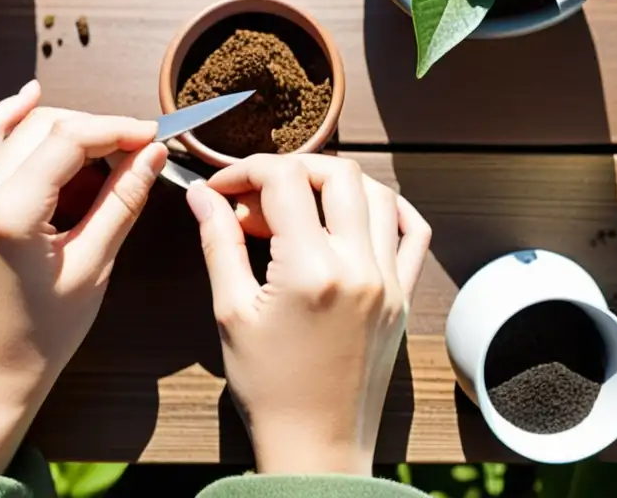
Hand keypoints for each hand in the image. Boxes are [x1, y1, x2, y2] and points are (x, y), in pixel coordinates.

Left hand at [0, 81, 167, 472]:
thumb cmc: (43, 334)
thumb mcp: (93, 267)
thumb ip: (122, 201)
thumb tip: (152, 153)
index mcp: (10, 213)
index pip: (68, 138)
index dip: (117, 128)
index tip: (154, 136)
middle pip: (43, 125)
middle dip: (95, 126)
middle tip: (137, 146)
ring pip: (13, 126)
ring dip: (62, 123)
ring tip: (104, 143)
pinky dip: (11, 119)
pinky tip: (32, 98)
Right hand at [186, 154, 431, 474]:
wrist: (316, 446)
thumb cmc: (269, 388)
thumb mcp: (232, 312)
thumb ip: (219, 243)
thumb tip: (203, 196)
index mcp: (312, 270)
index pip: (284, 180)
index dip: (246, 171)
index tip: (224, 188)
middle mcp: (359, 266)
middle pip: (337, 173)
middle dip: (292, 169)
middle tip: (260, 196)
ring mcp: (389, 280)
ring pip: (378, 193)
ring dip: (336, 184)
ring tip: (301, 206)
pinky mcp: (403, 295)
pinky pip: (413, 233)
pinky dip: (389, 209)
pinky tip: (358, 215)